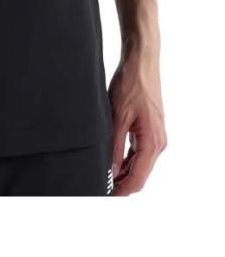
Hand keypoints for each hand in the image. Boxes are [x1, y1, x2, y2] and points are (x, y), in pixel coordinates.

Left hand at [108, 50, 166, 195]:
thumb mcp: (117, 115)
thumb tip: (109, 169)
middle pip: (140, 174)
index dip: (121, 189)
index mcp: (152, 142)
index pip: (138, 177)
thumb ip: (114, 144)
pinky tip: (112, 159)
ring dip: (123, 171)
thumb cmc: (131, 84)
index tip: (106, 194)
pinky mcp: (150, 129)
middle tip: (100, 187)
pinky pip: (139, 152)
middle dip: (122, 183)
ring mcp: (155, 136)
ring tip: (103, 175)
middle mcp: (158, 142)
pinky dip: (126, 159)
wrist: (140, 62)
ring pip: (139, 164)